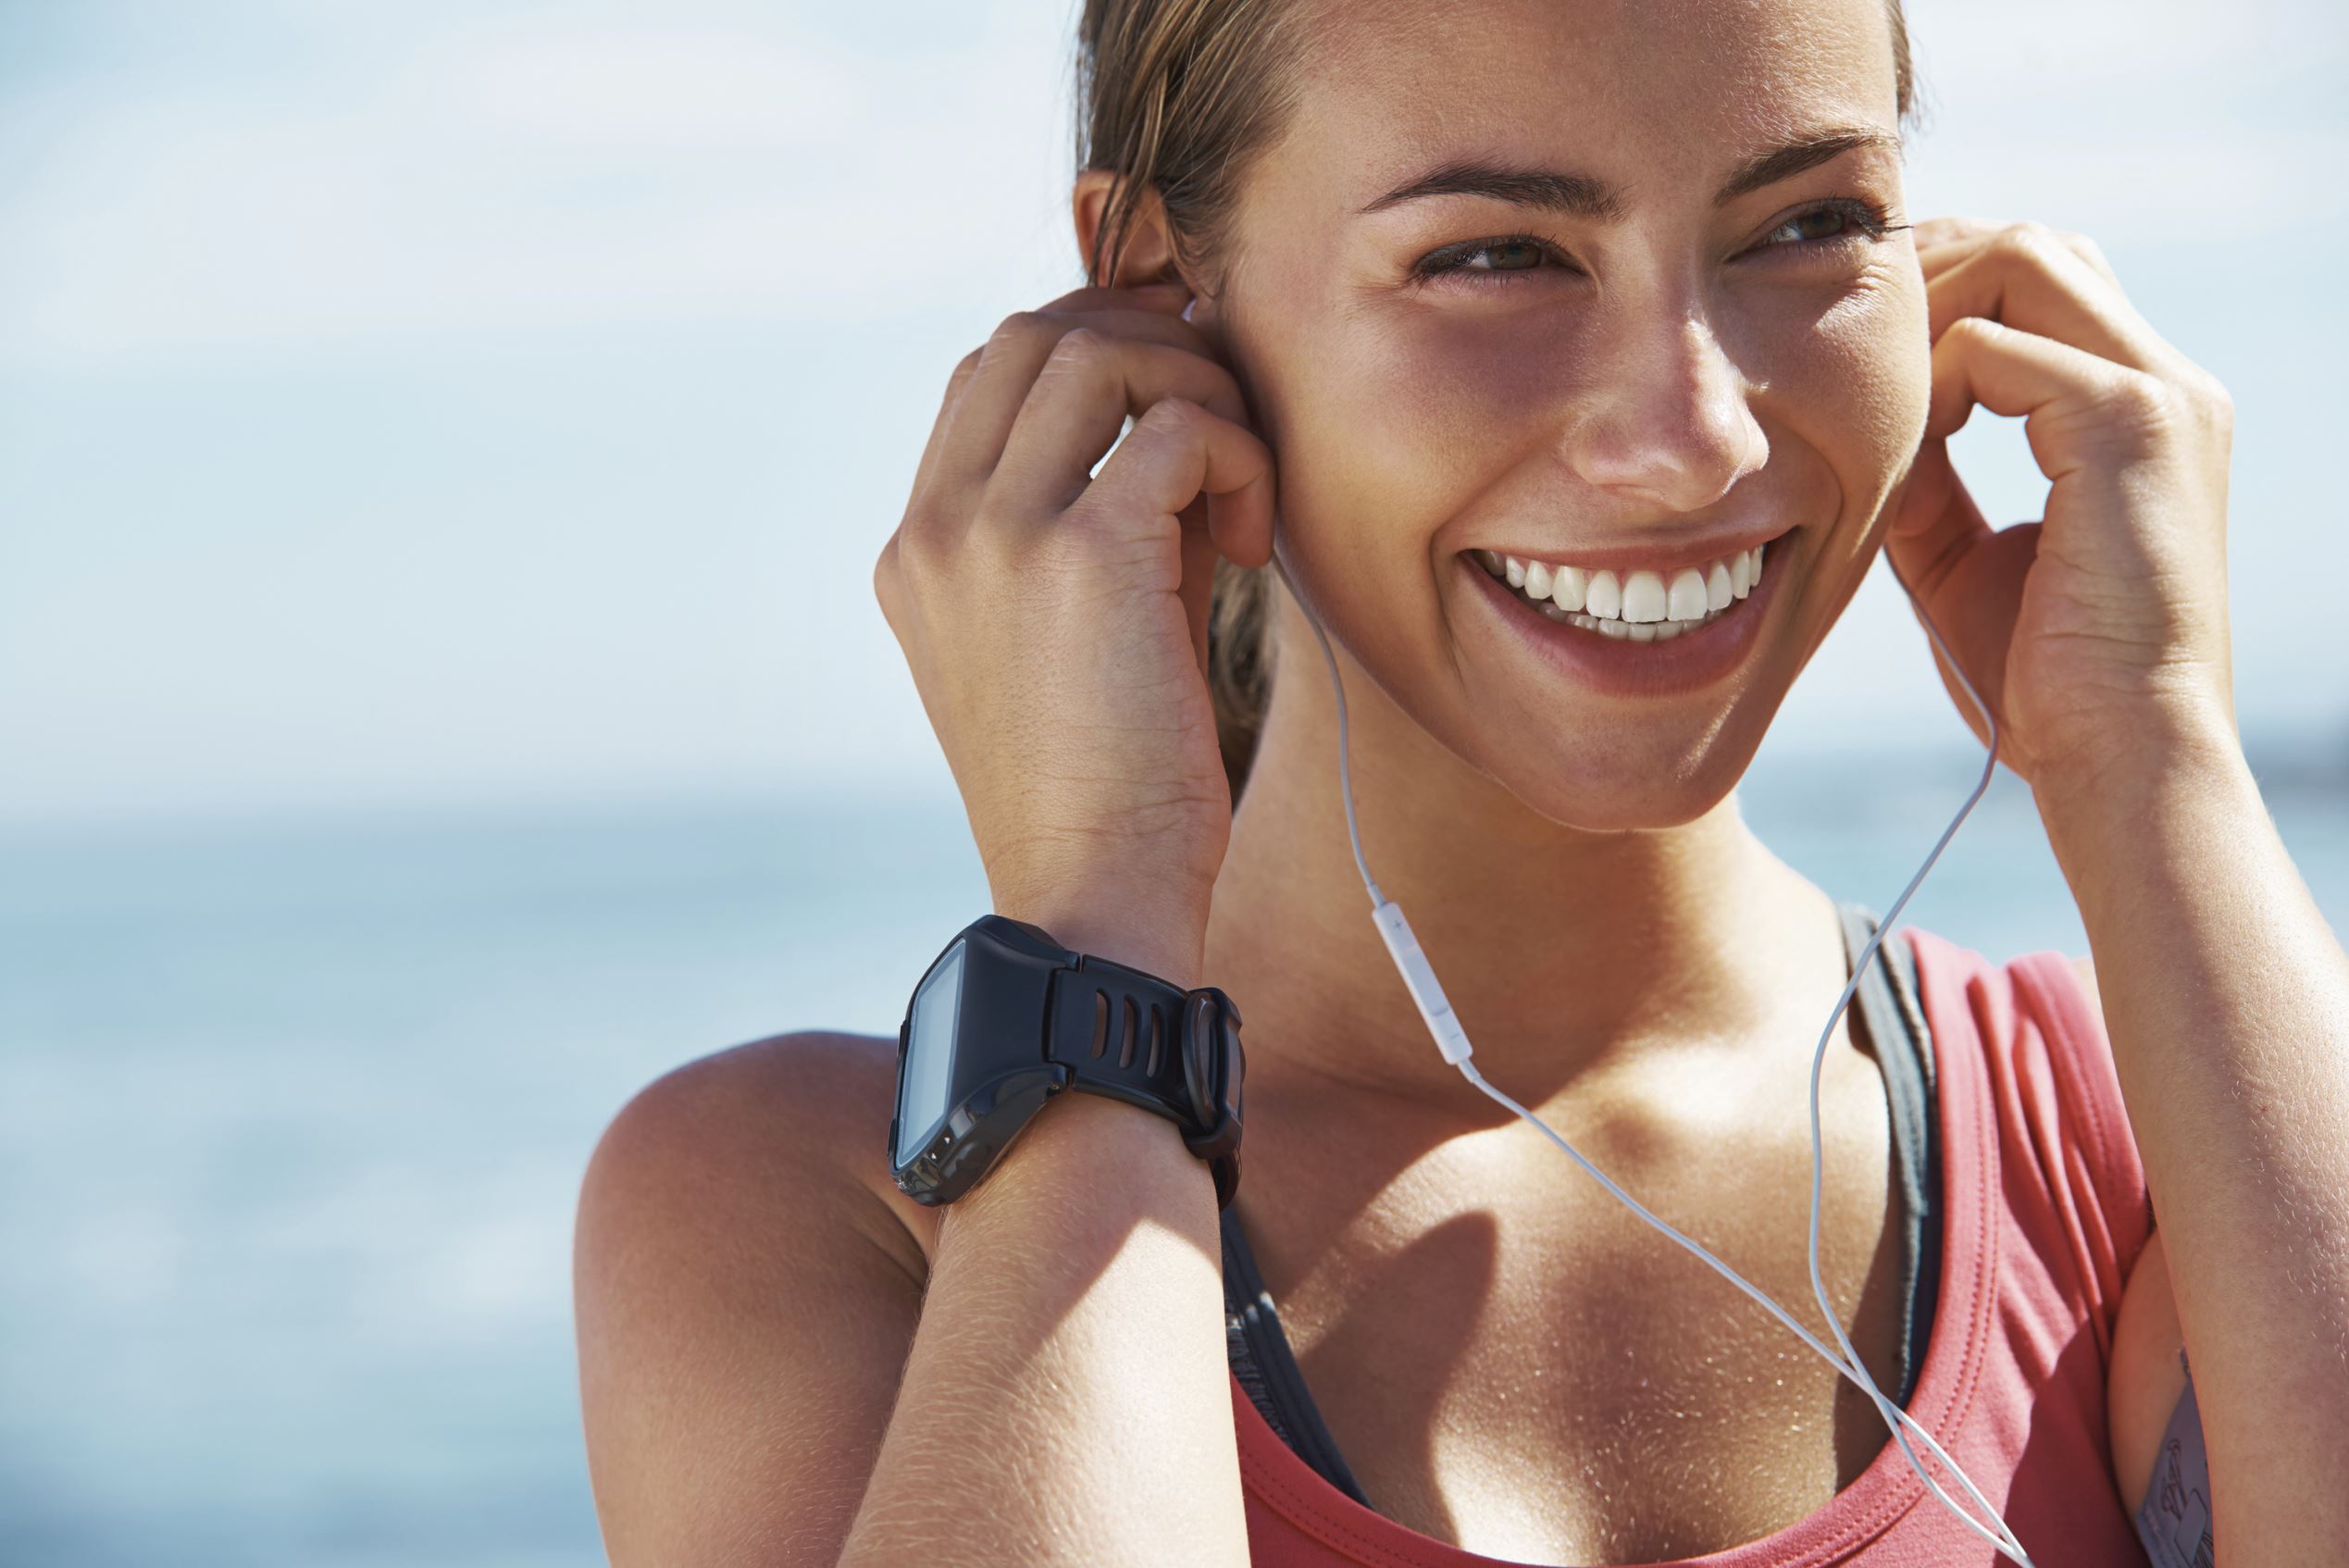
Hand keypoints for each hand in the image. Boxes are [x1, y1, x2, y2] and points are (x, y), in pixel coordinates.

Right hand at [872, 282, 1275, 977]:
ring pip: (1100, 351)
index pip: (989, 373)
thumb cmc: (1099, 792)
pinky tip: (1248, 543)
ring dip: (1196, 393)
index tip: (1176, 404)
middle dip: (1147, 348)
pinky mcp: (1083, 554)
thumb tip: (1176, 424)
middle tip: (1222, 421)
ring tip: (1235, 490)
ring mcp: (996, 532)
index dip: (1094, 353)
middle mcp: (937, 527)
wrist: (1089, 902)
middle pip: (1035, 333)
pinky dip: (1238, 455)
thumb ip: (1089, 529)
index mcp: (917, 550)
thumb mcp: (1063, 641)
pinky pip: (1179, 425)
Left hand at [1881, 219, 2239, 793]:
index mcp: (2141, 412)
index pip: (2044, 285)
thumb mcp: (1958, 557)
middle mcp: (2168, 386)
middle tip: (1832, 341)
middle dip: (1925, 273)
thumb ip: (1924, 479)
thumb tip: (1860, 427)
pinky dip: (1928, 379)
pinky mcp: (2129, 425)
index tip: (1854, 359)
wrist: (2116, 759)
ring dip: (1923, 309)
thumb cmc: (2042, 682)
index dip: (1942, 299)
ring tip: (1865, 389)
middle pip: (2035, 247)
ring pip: (2023, 259)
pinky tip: (1896, 447)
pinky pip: (1997, 345)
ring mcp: (2159, 397)